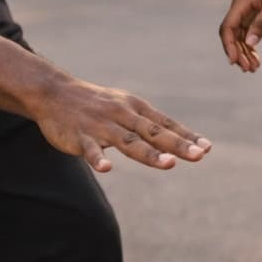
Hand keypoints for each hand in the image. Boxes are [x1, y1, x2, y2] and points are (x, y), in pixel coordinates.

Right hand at [32, 74, 211, 173]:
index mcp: (135, 108)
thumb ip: (149, 125)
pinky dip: (99, 159)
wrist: (54, 92)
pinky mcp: (80, 137)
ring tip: (169, 164)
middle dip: (178, 145)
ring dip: (150, 153)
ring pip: (129, 142)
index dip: (186, 136)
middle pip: (154, 133)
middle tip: (199, 156)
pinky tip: (107, 169)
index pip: (165, 124)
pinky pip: (91, 150)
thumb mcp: (125, 107)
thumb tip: (180, 141)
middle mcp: (122, 115)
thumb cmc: (97, 104)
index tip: (207, 148)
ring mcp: (101, 126)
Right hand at [219, 0, 261, 70]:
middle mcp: (239, 7)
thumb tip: (250, 44)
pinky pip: (247, 31)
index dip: (229, 46)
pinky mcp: (252, 12)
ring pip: (239, 35)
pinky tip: (256, 57)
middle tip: (248, 70)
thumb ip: (261, 25)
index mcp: (240, 3)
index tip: (234, 61)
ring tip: (253, 68)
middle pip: (231, 34)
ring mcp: (245, 10)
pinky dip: (250, 44)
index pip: (228, 28)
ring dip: (244, 52)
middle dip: (237, 53)